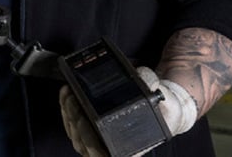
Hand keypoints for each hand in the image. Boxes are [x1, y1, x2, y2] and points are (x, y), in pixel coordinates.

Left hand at [59, 66, 198, 156]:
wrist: (163, 108)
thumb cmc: (165, 109)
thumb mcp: (164, 97)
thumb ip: (153, 86)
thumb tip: (145, 81)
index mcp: (132, 149)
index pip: (104, 154)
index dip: (91, 143)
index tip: (85, 123)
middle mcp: (114, 148)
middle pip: (84, 143)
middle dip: (74, 120)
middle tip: (73, 100)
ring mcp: (100, 140)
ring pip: (75, 134)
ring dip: (68, 113)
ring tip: (68, 93)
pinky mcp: (90, 129)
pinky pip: (72, 124)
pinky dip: (66, 109)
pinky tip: (66, 94)